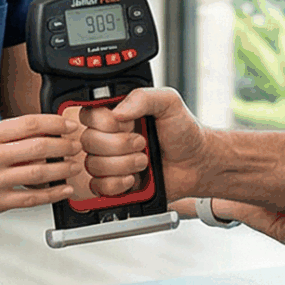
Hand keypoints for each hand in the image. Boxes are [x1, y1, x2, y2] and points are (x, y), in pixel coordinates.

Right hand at [0, 114, 76, 221]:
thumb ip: (6, 135)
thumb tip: (40, 131)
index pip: (29, 123)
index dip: (54, 123)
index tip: (68, 125)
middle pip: (39, 146)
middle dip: (64, 145)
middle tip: (75, 145)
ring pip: (39, 172)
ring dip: (62, 168)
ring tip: (73, 165)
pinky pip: (31, 197)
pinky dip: (52, 194)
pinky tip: (63, 190)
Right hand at [77, 87, 208, 200]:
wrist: (197, 163)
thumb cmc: (184, 132)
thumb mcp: (169, 103)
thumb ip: (143, 97)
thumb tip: (117, 112)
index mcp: (116, 114)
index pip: (88, 115)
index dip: (107, 123)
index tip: (128, 124)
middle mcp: (108, 136)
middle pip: (87, 141)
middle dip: (119, 145)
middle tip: (142, 144)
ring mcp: (109, 161)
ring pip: (93, 165)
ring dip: (123, 165)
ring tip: (144, 161)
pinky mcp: (112, 183)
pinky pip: (98, 186)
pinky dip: (117, 184)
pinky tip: (133, 178)